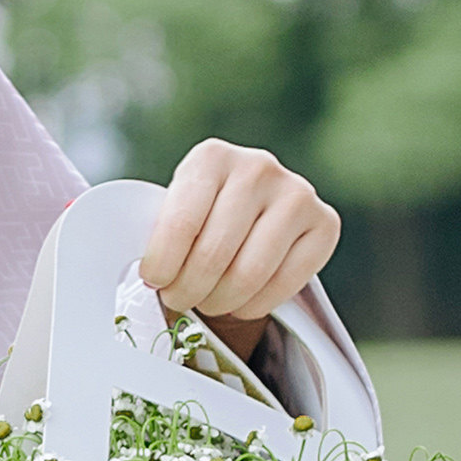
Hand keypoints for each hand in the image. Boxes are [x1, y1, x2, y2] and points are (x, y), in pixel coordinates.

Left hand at [138, 138, 339, 360]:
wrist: (254, 205)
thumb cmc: (201, 211)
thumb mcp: (173, 206)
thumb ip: (155, 227)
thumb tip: (134, 263)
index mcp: (210, 156)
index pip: (181, 222)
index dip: (163, 262)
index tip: (153, 281)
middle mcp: (258, 167)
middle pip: (215, 252)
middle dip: (188, 288)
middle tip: (177, 299)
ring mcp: (297, 193)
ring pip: (250, 272)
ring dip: (220, 301)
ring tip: (206, 302)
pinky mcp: (326, 223)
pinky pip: (286, 282)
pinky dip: (256, 304)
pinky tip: (240, 303)